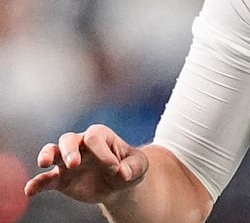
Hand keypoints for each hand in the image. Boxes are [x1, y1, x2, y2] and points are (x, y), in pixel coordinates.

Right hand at [24, 124, 149, 203]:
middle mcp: (81, 145)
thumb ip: (133, 167)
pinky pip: (45, 180)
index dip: (103, 152)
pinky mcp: (61, 179)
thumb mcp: (139, 166)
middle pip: (68, 139)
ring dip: (47, 156)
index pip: (94, 138)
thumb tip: (122, 173)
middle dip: (69, 150)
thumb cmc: (130, 168)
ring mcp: (68, 162)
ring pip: (52, 152)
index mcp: (101, 137)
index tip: (114, 169)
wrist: (120, 185)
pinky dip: (36, 184)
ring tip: (44, 164)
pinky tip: (30, 191)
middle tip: (74, 164)